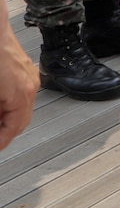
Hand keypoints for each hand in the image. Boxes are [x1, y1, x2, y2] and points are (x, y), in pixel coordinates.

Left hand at [0, 7, 38, 151]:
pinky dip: (10, 103)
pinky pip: (21, 93)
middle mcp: (29, 85)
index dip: (2, 140)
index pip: (14, 127)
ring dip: (7, 117)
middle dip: (6, 130)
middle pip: (22, 119)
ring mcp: (29, 75)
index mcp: (20, 94)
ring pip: (22, 106)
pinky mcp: (23, 67)